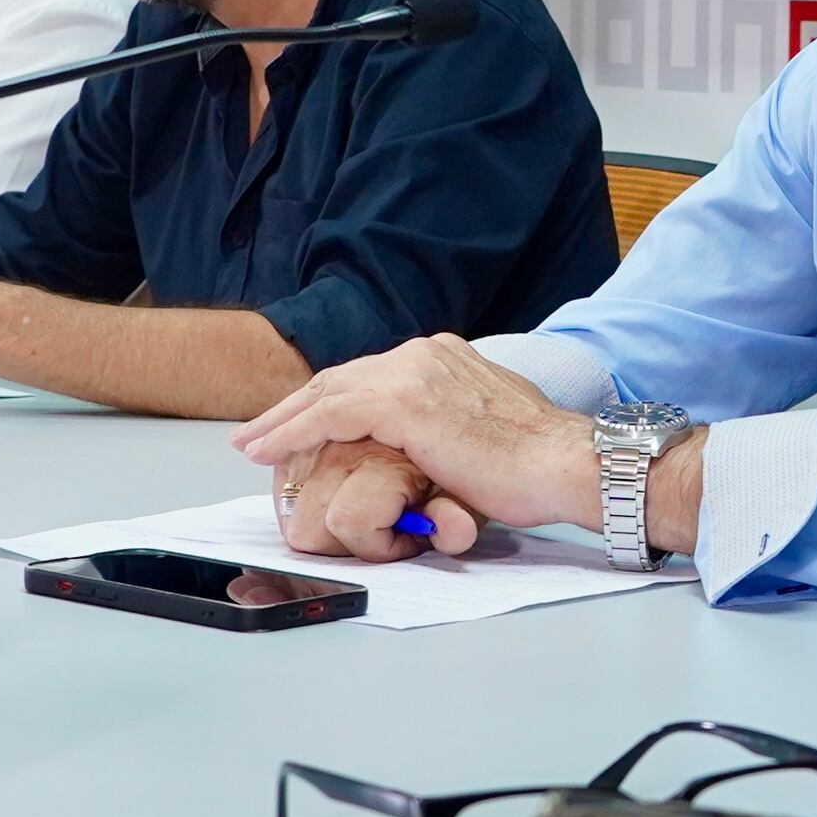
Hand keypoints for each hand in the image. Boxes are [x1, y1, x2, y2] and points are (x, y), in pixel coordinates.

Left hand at [232, 336, 595, 544]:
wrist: (565, 463)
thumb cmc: (536, 463)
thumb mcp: (483, 428)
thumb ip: (447, 424)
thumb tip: (424, 448)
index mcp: (443, 355)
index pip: (368, 375)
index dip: (326, 401)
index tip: (298, 424)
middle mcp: (425, 353)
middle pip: (340, 377)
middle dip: (294, 408)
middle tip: (257, 434)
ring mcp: (414, 373)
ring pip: (327, 392)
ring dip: (282, 421)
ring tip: (251, 445)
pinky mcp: (405, 403)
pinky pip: (330, 415)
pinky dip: (293, 432)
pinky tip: (268, 450)